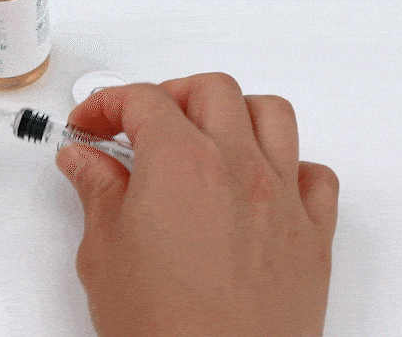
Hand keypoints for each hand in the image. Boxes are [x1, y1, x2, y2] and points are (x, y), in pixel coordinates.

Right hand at [55, 73, 338, 336]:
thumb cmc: (165, 332)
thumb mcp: (105, 254)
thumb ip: (97, 192)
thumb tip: (86, 161)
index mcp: (181, 164)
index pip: (143, 100)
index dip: (108, 104)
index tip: (92, 125)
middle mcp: (238, 168)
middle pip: (211, 90)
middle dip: (169, 95)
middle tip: (140, 125)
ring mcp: (282, 198)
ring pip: (272, 114)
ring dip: (234, 113)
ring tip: (205, 136)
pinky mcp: (313, 235)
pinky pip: (316, 174)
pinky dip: (290, 164)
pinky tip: (262, 182)